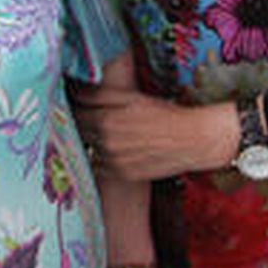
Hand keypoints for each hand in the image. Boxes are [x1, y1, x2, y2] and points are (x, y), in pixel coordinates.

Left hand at [71, 86, 237, 181]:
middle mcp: (106, 142)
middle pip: (79, 131)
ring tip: (106, 132)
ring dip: (91, 141)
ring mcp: (113, 161)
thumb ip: (101, 95)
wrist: (192, 140)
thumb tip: (77, 93)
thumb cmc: (164, 114)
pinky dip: (101, 157)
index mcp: (105, 120)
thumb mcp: (132, 97)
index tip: (77, 102)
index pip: (75, 112)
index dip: (75, 106)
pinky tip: (113, 149)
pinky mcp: (122, 174)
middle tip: (88, 116)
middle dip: (81, 122)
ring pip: (89, 148)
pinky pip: (99, 165)